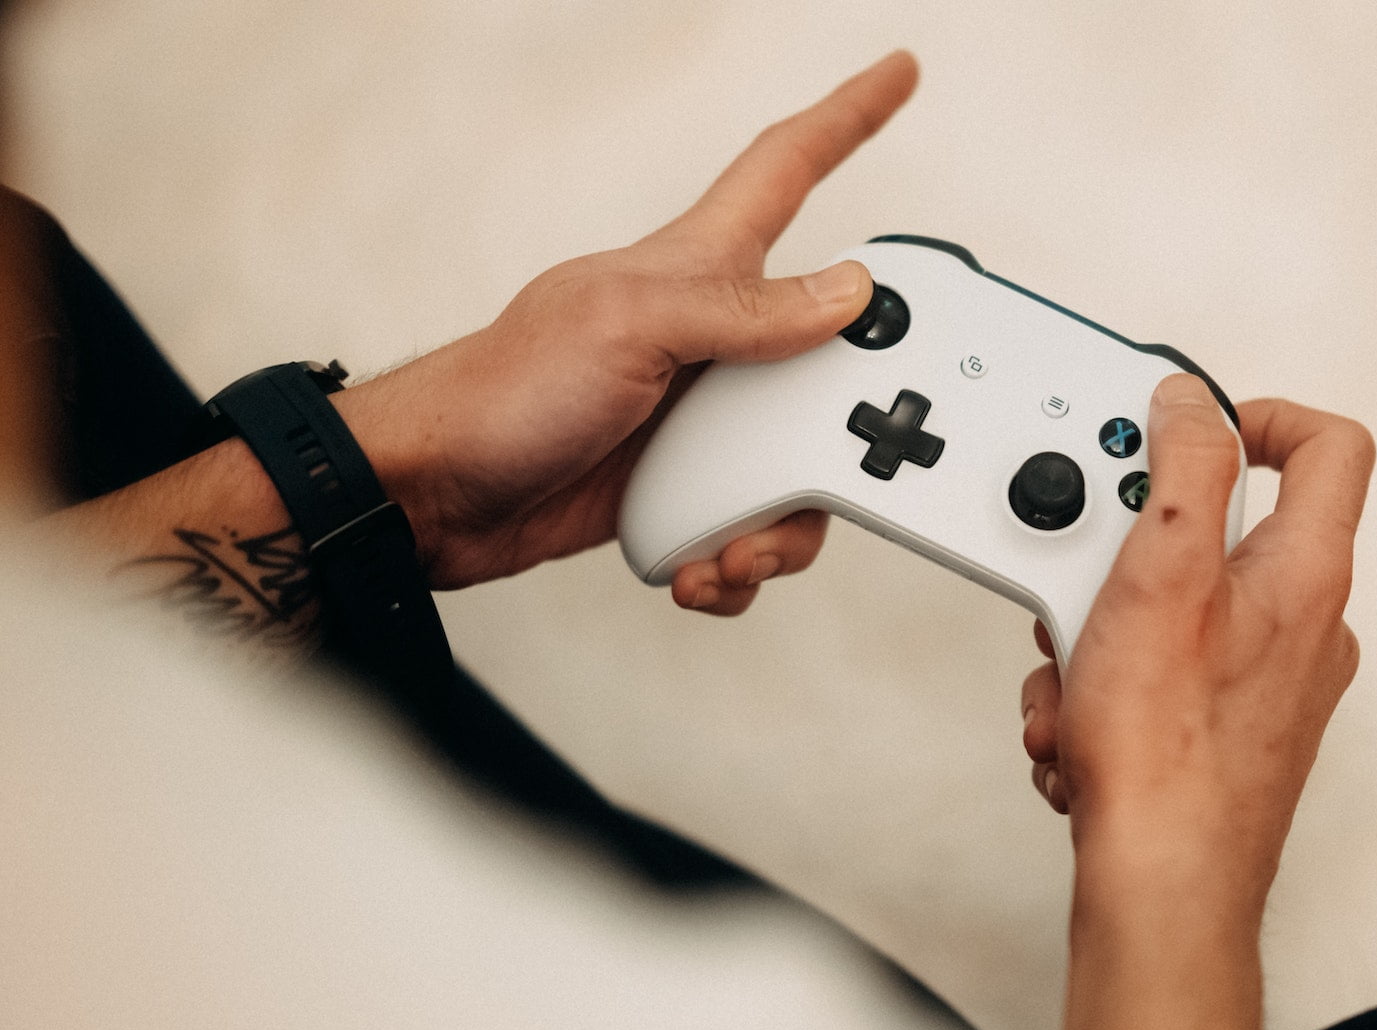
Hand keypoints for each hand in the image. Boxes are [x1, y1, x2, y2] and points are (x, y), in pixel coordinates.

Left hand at [336, 51, 920, 605]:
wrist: (433, 499)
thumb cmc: (502, 392)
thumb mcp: (630, 327)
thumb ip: (743, 308)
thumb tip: (847, 292)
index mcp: (698, 274)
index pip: (787, 168)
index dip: (848, 116)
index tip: (899, 70)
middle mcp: (712, 344)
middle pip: (833, 363)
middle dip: (853, 426)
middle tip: (839, 463)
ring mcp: (700, 424)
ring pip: (799, 471)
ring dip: (780, 528)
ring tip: (733, 550)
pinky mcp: (684, 495)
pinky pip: (750, 531)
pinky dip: (736, 566)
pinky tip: (698, 569)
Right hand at [1019, 375, 1371, 933]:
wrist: (1162, 883)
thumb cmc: (1167, 750)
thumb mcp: (1161, 571)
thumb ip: (1184, 466)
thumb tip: (1194, 402)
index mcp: (1308, 572)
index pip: (1327, 446)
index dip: (1258, 414)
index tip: (1185, 426)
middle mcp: (1306, 626)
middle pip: (1217, 536)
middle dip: (1124, 556)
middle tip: (1082, 582)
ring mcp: (1270, 686)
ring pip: (1170, 614)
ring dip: (1097, 639)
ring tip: (1075, 686)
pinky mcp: (1227, 733)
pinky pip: (1159, 680)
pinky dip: (1106, 696)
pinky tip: (1081, 734)